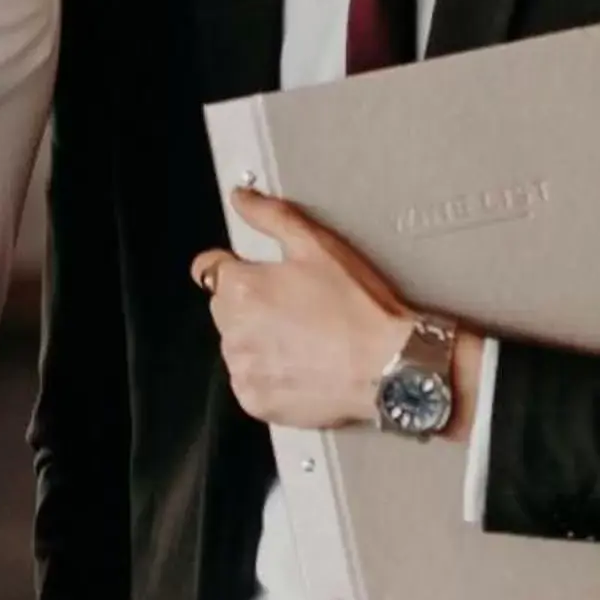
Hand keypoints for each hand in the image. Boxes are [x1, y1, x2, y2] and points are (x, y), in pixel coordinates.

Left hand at [190, 186, 416, 430]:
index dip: (235, 267)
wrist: (390, 367)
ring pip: (237, 346)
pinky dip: (269, 376)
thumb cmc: (358, 305)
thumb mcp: (318, 246)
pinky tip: (303, 367)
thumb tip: (239, 197)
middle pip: (225, 309)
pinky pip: (250, 382)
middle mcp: (231, 330)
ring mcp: (242, 369)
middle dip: (251, 304)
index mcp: (240, 288)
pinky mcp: (255, 401)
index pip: (209, 269)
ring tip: (305, 340)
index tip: (260, 276)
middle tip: (298, 308)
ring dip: (259, 341)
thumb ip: (270, 217)